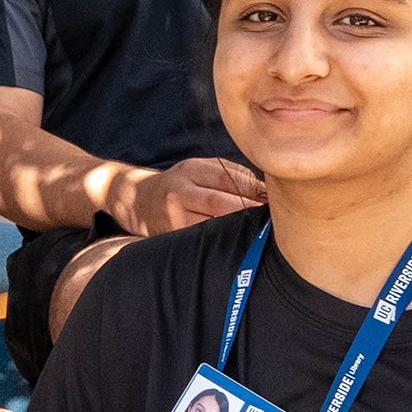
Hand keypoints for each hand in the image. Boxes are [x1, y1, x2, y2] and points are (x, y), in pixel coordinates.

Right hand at [116, 157, 265, 237]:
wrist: (137, 199)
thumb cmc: (179, 184)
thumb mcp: (200, 169)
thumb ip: (232, 175)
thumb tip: (268, 191)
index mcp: (190, 170)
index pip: (229, 180)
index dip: (255, 192)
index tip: (275, 201)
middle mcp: (180, 192)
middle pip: (222, 204)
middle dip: (249, 212)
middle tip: (273, 220)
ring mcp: (173, 216)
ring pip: (213, 225)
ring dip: (238, 229)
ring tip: (259, 233)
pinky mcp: (172, 235)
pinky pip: (201, 239)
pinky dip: (222, 241)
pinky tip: (237, 242)